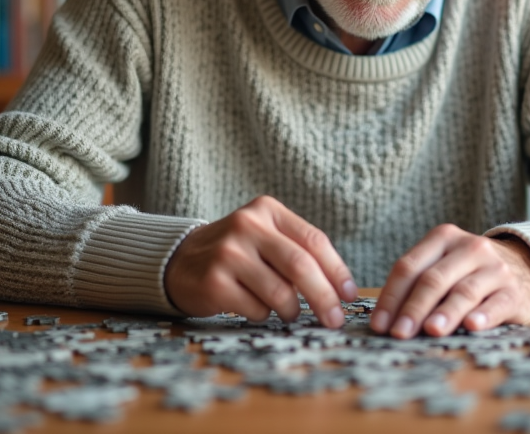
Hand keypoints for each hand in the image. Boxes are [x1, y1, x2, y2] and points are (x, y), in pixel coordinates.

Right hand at [163, 195, 357, 326]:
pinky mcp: (213, 281)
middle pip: (301, 266)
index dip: (337, 271)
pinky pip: (256, 309)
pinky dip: (263, 314)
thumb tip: (341, 289)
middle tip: (334, 319)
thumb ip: (298, 250)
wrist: (179, 261)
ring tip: (288, 312)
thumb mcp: (265, 236)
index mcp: (267, 209)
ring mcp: (228, 253)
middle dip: (324, 297)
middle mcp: (247, 226)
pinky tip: (253, 306)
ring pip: (280, 293)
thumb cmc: (236, 252)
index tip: (350, 295)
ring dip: (291, 310)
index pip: (314, 240)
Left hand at [371, 225, 529, 337]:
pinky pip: (496, 304)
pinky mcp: (514, 292)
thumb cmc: (468, 272)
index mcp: (443, 238)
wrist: (524, 266)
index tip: (379, 325)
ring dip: (445, 312)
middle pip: (434, 279)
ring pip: (463, 291)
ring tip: (431, 330)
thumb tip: (386, 322)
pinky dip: (483, 316)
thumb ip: (417, 285)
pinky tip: (471, 326)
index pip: (409, 266)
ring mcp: (494, 268)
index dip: (391, 297)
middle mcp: (470, 248)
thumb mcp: (443, 265)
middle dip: (413, 308)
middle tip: (399, 333)